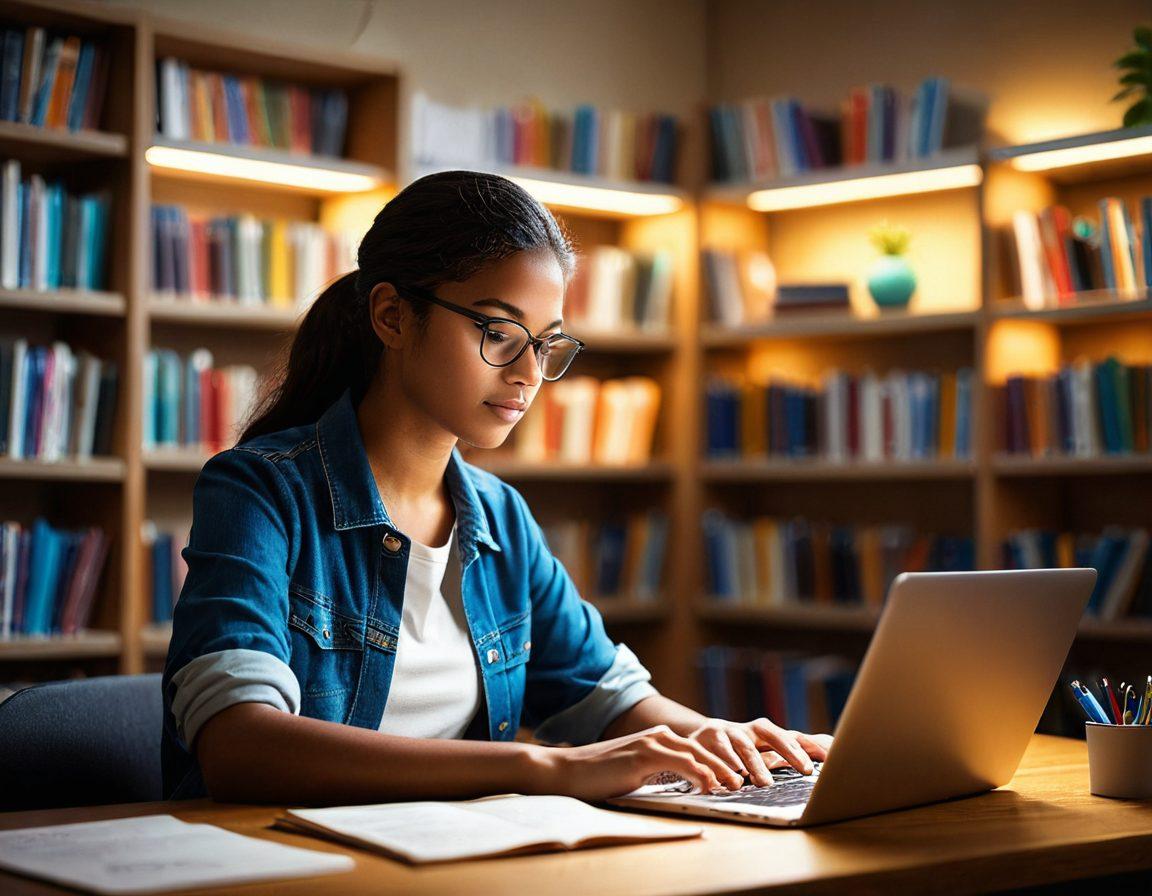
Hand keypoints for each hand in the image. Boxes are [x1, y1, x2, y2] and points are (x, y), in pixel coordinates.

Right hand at [532, 724, 748, 801]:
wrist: (569, 770)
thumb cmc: (601, 776)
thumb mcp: (638, 772)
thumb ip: (661, 772)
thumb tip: (686, 786)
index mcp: (659, 738)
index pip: (699, 749)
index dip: (722, 762)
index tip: (739, 777)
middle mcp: (659, 735)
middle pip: (704, 748)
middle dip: (729, 765)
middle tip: (747, 782)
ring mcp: (651, 742)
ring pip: (697, 754)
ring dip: (721, 770)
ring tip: (736, 785)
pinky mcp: (644, 755)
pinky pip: (680, 763)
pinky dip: (699, 774)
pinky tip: (710, 786)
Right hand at [683, 717, 833, 787]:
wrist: (695, 740)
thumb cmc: (736, 750)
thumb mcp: (760, 751)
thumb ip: (786, 753)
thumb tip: (826, 749)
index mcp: (764, 732)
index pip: (791, 735)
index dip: (810, 745)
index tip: (828, 759)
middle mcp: (748, 729)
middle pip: (772, 733)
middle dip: (790, 750)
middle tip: (805, 769)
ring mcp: (727, 731)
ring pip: (745, 746)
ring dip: (756, 764)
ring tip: (765, 783)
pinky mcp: (707, 737)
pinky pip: (719, 751)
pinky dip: (727, 763)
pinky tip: (734, 775)